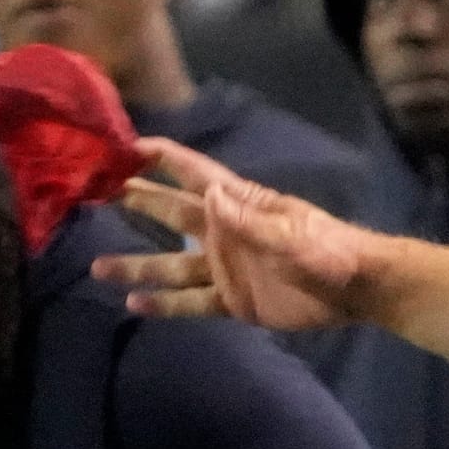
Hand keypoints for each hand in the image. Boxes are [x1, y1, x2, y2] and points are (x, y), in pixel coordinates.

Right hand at [91, 137, 378, 330]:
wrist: (357, 290)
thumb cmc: (329, 251)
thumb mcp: (290, 236)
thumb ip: (248, 221)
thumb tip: (208, 193)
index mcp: (240, 205)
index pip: (194, 174)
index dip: (161, 158)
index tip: (121, 145)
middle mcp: (225, 232)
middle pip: (171, 213)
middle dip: (135, 202)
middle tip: (90, 194)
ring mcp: (227, 267)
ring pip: (171, 263)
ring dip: (136, 263)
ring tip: (97, 265)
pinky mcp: (234, 300)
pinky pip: (191, 301)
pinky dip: (163, 304)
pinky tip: (133, 304)